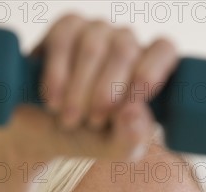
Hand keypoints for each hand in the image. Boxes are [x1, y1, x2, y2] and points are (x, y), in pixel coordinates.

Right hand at [4, 13, 177, 161]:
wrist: (43, 134)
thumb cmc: (88, 137)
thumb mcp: (115, 148)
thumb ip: (132, 138)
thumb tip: (133, 113)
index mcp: (148, 70)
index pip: (163, 50)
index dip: (150, 72)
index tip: (130, 104)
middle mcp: (126, 45)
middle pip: (125, 50)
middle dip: (106, 93)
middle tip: (93, 123)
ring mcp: (96, 32)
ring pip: (93, 48)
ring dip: (79, 91)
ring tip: (69, 120)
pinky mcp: (65, 28)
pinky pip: (64, 41)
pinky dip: (57, 76)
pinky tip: (53, 100)